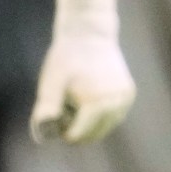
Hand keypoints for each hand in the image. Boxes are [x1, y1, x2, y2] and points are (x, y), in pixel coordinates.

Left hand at [31, 0, 136, 143]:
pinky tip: (90, 96)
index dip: (63, 132)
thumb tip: (41, 138)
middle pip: (94, 135)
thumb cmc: (66, 58)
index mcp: (96, 103)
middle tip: (66, 108)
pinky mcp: (129, 93)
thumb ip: (46, 111)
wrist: (90, 33)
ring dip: (90, 123)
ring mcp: (125, 99)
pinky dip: (101, 114)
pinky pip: (114, 116)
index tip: (56, 115)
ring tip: (78, 100)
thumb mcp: (50, 84)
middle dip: (78, 129)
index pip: (79, 136)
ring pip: (106, 127)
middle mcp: (115, 104)